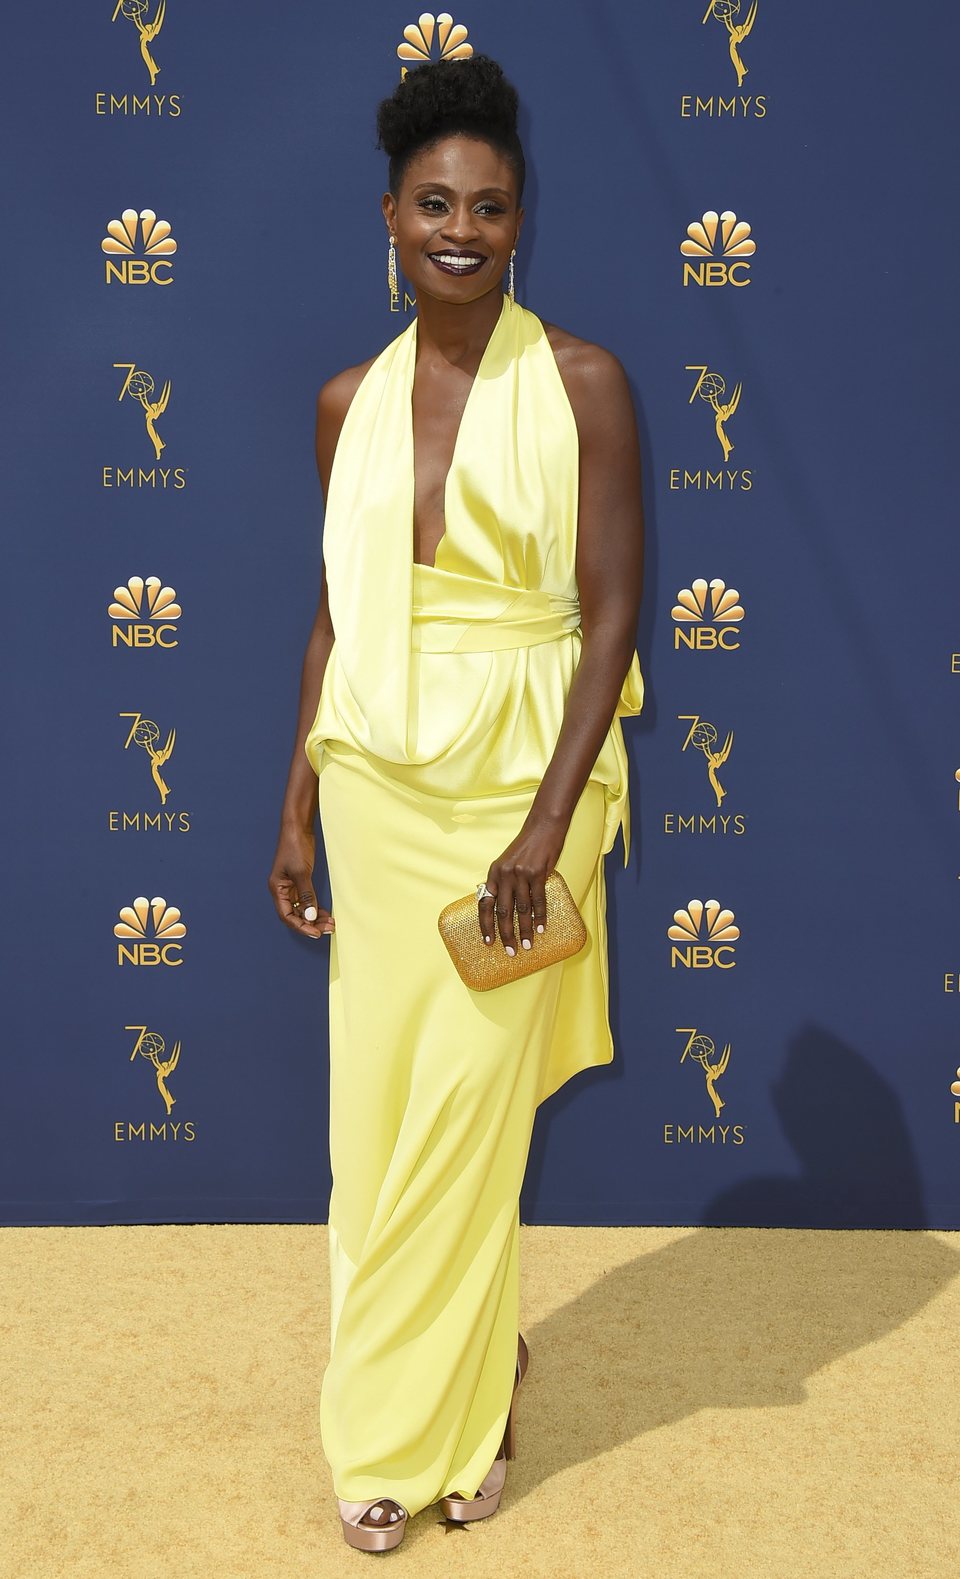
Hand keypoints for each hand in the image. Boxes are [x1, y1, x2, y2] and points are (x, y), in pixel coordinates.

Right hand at [268, 823, 334, 939]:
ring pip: (302, 909)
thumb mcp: (301, 872)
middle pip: (295, 915)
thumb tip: (310, 917)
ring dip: (315, 917)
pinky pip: (307, 900)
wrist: (298, 827)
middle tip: (328, 929)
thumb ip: (306, 895)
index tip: (316, 933)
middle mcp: (282, 890)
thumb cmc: (295, 846)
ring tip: (330, 923)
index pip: (287, 915)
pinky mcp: (300, 881)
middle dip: (311, 923)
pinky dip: (315, 907)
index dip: (300, 926)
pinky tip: (326, 913)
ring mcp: (291, 886)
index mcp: (277, 889)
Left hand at [477, 807, 569, 954]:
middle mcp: (504, 875)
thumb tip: (503, 909)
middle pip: (502, 912)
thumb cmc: (527, 846)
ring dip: (525, 930)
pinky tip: (542, 928)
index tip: (488, 943)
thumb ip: (504, 882)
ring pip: (521, 909)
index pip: (485, 904)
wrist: (543, 826)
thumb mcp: (508, 862)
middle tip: (510, 952)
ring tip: (528, 945)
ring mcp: (521, 874)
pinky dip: (540, 916)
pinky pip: (538, 900)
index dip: (485, 925)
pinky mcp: (537, 873)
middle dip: (506, 934)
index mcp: (494, 873)